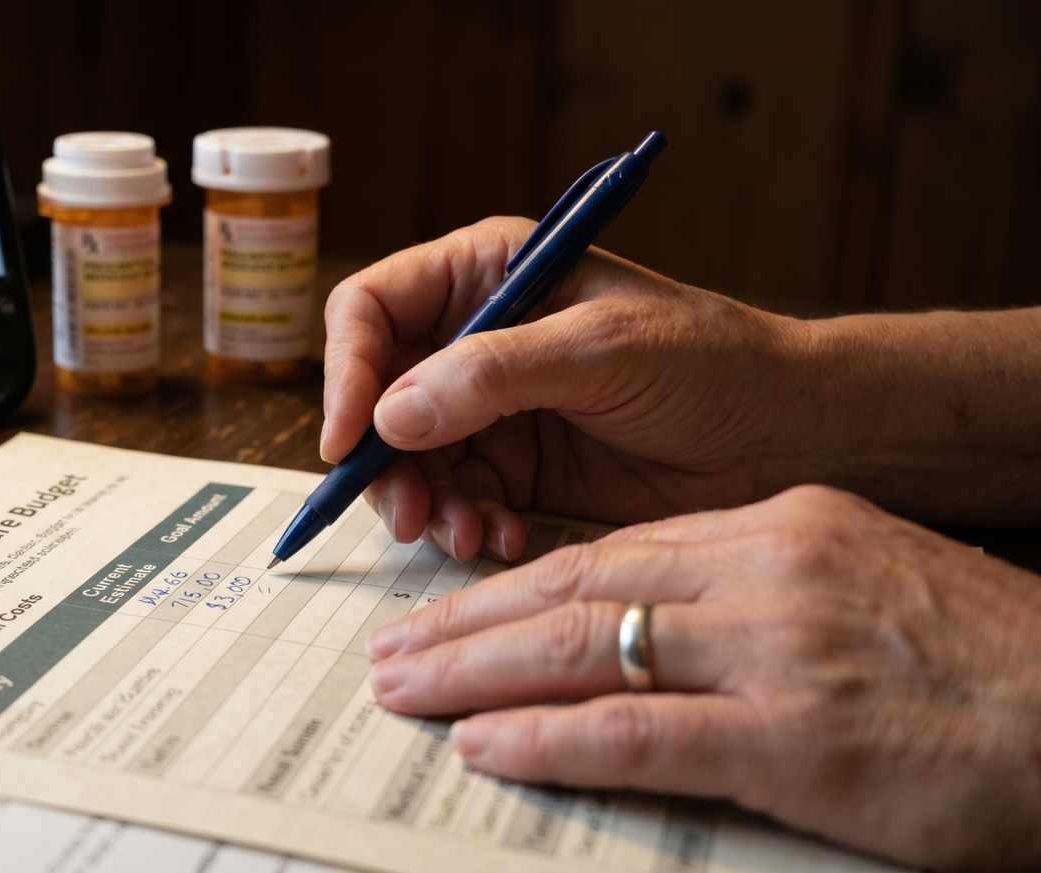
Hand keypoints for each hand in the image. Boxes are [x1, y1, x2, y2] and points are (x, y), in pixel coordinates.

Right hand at [321, 217, 1040, 562]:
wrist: (789, 435)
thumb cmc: (713, 363)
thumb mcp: (599, 351)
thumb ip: (490, 375)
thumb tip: (388, 416)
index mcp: (487, 273)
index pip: (373, 310)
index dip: (347, 371)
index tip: (347, 438)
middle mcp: (476, 336)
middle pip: (376, 394)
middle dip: (382, 459)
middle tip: (406, 515)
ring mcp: (491, 406)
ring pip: (408, 458)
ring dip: (424, 502)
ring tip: (464, 536)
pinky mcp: (515, 465)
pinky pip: (454, 498)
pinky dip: (464, 525)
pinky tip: (499, 539)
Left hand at [365, 485, 1040, 870]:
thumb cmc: (982, 664)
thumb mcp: (859, 583)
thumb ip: (753, 594)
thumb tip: (650, 624)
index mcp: (779, 528)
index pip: (611, 551)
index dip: (514, 585)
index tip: (448, 612)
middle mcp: (767, 572)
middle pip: (577, 588)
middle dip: (468, 622)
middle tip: (390, 649)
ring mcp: (778, 652)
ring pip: (586, 648)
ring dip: (477, 672)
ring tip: (403, 690)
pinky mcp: (796, 740)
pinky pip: (638, 733)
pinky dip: (548, 737)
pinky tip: (484, 744)